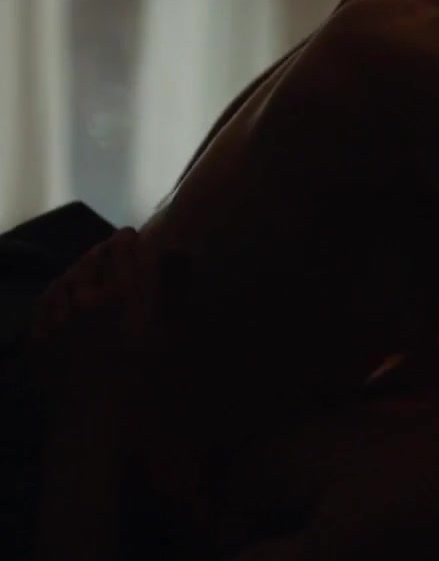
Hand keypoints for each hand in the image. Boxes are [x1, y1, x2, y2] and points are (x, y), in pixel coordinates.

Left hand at [32, 228, 162, 397]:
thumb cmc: (147, 383)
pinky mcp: (40, 343)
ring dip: (76, 269)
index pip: (120, 253)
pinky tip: (60, 295)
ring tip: (85, 266)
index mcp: (119, 296)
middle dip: (101, 251)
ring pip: (63, 281)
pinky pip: (43, 307)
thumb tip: (176, 250)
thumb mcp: (175, 335)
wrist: (98, 426)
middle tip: (110, 247)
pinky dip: (53, 294)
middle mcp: (82, 301)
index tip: (132, 233)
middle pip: (88, 263)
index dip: (126, 240)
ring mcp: (56, 322)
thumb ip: (175, 289)